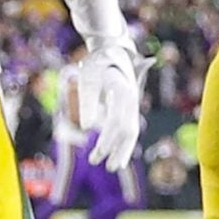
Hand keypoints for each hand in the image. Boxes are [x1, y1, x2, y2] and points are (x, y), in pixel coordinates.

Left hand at [82, 40, 147, 171]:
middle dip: (116, 149)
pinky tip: (115, 154)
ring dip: (121, 150)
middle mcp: (131, 99)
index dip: (107, 140)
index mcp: (123, 91)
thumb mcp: (87, 77)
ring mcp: (132, 104)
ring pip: (131, 131)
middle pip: (128, 129)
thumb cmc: (97, 64)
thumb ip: (87, 100)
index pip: (116, 121)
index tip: (95, 155)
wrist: (111, 50)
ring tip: (112, 167)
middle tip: (107, 168)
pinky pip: (129, 128)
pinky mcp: (129, 107)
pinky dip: (123, 143)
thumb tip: (86, 126)